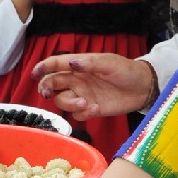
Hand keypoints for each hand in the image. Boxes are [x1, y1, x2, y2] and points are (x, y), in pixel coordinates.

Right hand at [33, 53, 154, 118]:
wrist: (142, 88)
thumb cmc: (126, 70)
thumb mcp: (109, 63)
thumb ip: (90, 63)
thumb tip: (71, 63)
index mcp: (79, 65)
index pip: (55, 64)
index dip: (43, 68)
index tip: (34, 74)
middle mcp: (77, 80)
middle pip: (52, 84)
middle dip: (46, 89)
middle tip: (47, 94)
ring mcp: (83, 95)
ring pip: (62, 102)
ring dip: (70, 104)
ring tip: (86, 102)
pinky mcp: (90, 108)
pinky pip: (77, 114)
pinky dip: (83, 113)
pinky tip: (96, 108)